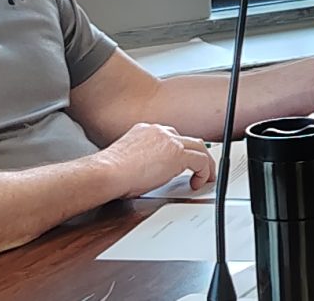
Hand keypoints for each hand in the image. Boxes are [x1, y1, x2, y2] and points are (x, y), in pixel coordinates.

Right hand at [98, 123, 215, 198]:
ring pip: (198, 146)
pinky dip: (204, 172)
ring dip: (204, 163)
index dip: (179, 150)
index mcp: (145, 130)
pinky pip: (201, 160)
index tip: (180, 163)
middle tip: (199, 168)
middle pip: (187, 139)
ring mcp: (169, 140)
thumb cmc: (112, 171)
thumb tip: (150, 174)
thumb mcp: (130, 159)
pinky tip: (198, 183)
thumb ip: (144, 159)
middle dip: (195, 154)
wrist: (108, 172)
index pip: (170, 136)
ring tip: (204, 177)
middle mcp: (159, 131)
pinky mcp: (177, 153)